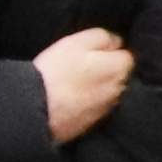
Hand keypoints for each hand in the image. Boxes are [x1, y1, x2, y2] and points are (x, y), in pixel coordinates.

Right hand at [33, 28, 134, 143]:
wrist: (36, 107)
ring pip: (107, 92)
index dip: (109, 52)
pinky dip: (87, 103)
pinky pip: (94, 108)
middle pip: (118, 75)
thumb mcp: (78, 42)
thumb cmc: (57, 69)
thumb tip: (117, 42)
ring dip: (97, 87)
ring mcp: (107, 108)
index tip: (93, 53)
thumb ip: (103, 38)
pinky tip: (70, 100)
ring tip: (74, 84)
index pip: (126, 56)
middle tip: (81, 67)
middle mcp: (120, 90)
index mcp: (119, 68)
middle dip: (106, 70)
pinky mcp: (93, 123)